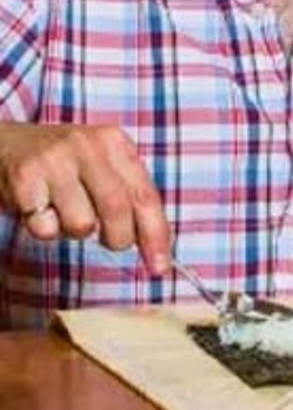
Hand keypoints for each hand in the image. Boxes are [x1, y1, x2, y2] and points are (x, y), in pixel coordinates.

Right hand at [0, 122, 169, 275]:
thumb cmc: (60, 164)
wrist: (4, 144)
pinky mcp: (24, 178)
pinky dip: (44, 229)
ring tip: (61, 210)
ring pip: (82, 225)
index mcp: (114, 142)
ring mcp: (55, 160)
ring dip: (73, 230)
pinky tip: (38, 208)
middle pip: (118, 210)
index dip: (156, 235)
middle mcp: (88, 146)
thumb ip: (126, 195)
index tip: (160, 266)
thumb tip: (154, 245)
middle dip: (118, 238)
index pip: (146, 195)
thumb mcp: (99, 165)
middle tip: (108, 240)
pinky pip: (46, 229)